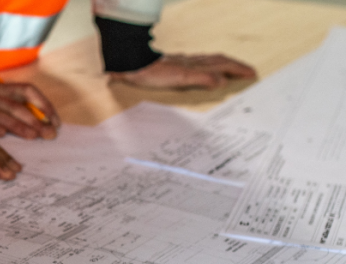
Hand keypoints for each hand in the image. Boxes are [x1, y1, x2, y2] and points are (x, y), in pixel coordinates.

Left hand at [109, 54, 256, 89]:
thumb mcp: (179, 78)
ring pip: (209, 62)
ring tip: (233, 70)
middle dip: (235, 66)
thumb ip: (201, 78)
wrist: (132, 65)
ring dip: (224, 66)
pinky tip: (203, 70)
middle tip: (249, 72)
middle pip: (219, 61)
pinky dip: (208, 67)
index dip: (238, 69)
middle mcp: (191, 61)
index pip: (223, 65)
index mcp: (196, 65)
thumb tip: (222, 80)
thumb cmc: (153, 73)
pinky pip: (198, 65)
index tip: (252, 74)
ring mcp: (183, 62)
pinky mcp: (173, 65)